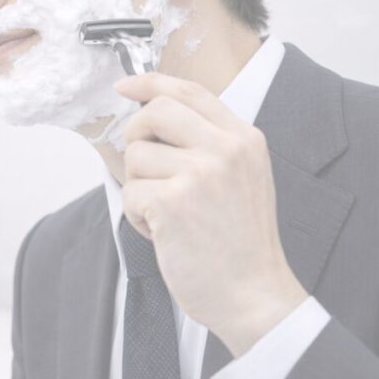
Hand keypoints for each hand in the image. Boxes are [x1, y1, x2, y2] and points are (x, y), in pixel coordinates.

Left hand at [113, 72, 308, 356]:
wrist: (254, 295)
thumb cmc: (240, 242)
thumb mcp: (243, 177)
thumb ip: (208, 143)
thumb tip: (150, 116)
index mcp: (244, 139)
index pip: (189, 91)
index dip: (150, 83)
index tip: (124, 87)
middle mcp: (225, 149)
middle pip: (155, 112)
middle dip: (135, 135)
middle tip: (142, 166)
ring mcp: (200, 174)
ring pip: (136, 156)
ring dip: (139, 187)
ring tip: (165, 214)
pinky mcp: (173, 203)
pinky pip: (130, 192)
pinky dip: (137, 216)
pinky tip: (162, 233)